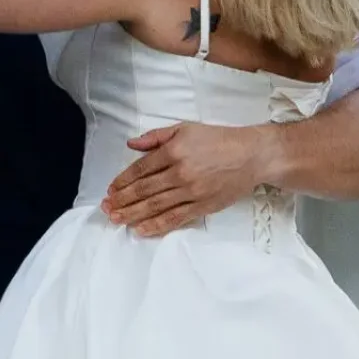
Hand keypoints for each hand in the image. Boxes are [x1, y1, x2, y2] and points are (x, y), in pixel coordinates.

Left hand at [101, 122, 267, 236]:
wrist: (252, 156)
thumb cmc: (219, 140)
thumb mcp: (186, 129)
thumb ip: (156, 137)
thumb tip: (131, 144)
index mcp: (174, 151)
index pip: (140, 169)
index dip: (122, 181)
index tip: (110, 189)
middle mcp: (180, 172)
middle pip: (144, 190)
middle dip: (122, 200)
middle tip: (106, 208)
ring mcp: (191, 192)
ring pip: (155, 206)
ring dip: (132, 214)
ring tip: (116, 219)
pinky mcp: (202, 206)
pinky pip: (175, 218)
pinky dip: (156, 225)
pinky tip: (140, 229)